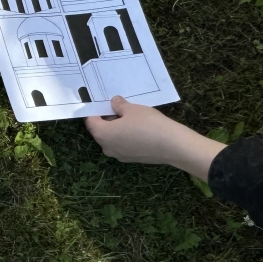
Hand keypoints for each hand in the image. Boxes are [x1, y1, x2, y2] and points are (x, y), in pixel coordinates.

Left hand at [84, 96, 224, 180]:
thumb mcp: (132, 109)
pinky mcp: (130, 159)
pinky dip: (125, 137)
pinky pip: (122, 145)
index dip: (95, 111)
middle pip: (100, 131)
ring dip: (116, 128)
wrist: (171, 145)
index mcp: (102, 134)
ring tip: (129, 117)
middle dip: (106, 119)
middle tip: (117, 107)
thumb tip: (114, 102)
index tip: (101, 103)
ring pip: (112, 139)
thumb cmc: (148, 124)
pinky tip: (137, 129)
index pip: (91, 121)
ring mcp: (118, 155)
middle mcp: (106, 147)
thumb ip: (119, 105)